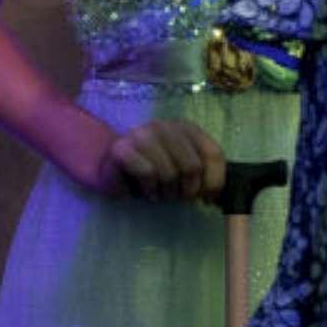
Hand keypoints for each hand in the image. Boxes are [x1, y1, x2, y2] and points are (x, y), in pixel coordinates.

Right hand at [96, 119, 225, 202]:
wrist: (110, 168)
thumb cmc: (150, 170)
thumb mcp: (181, 168)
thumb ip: (203, 175)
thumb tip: (215, 198)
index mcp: (186, 128)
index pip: (213, 154)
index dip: (214, 181)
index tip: (206, 199)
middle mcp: (165, 126)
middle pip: (192, 166)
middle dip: (187, 190)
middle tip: (178, 198)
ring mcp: (141, 135)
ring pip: (169, 172)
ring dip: (166, 192)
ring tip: (159, 195)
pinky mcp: (121, 149)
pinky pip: (147, 173)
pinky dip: (149, 189)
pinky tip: (146, 192)